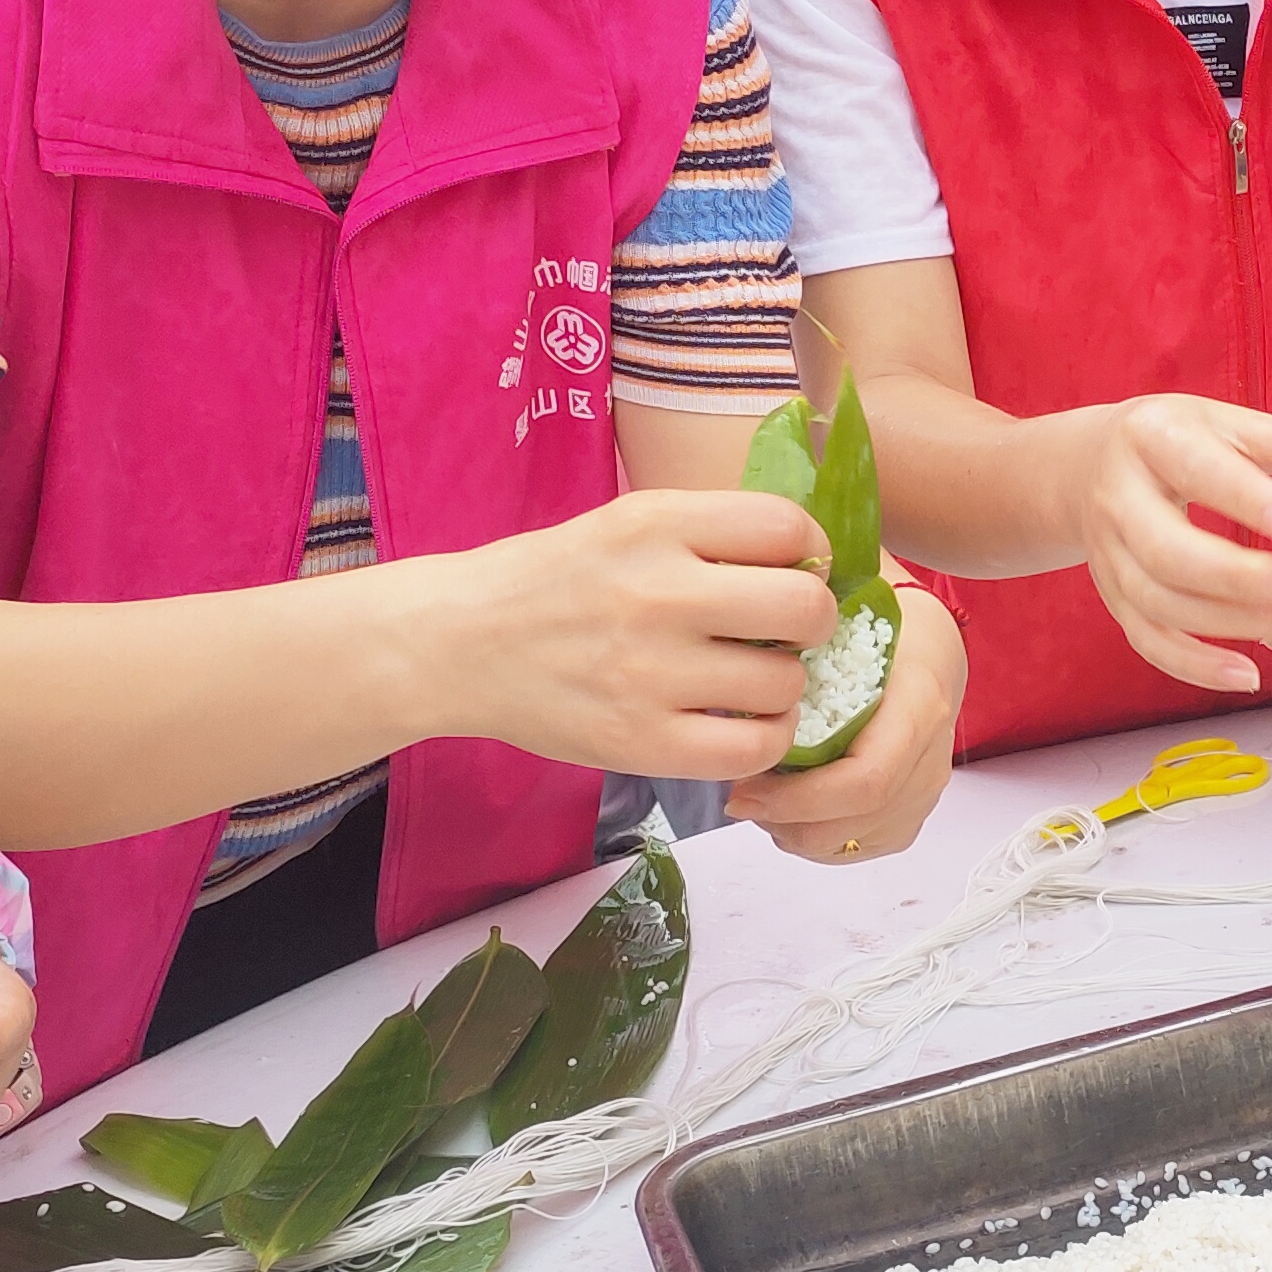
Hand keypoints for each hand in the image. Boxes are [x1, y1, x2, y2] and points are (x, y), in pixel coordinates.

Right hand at [428, 488, 835, 776]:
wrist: (459, 643)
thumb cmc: (555, 581)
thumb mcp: (627, 524)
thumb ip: (711, 532)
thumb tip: (812, 555)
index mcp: (656, 525)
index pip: (788, 527)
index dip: (809, 552)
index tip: (793, 571)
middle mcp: (657, 594)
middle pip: (804, 607)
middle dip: (812, 621)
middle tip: (786, 632)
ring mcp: (648, 674)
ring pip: (785, 684)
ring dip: (784, 685)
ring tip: (751, 681)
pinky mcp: (638, 743)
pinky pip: (752, 747)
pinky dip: (765, 739)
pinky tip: (742, 724)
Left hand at [730, 586, 965, 863]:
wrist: (927, 646)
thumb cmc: (878, 625)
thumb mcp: (837, 618)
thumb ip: (795, 644)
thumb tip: (733, 665)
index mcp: (920, 699)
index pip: (867, 779)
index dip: (798, 798)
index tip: (743, 788)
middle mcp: (932, 751)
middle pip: (857, 819)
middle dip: (786, 819)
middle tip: (740, 795)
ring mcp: (928, 786)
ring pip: (856, 841)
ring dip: (796, 831)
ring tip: (761, 796)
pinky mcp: (915, 810)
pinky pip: (862, 846)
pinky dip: (816, 838)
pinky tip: (789, 808)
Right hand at [1073, 397, 1271, 693]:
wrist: (1086, 468)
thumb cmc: (1179, 443)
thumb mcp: (1236, 427)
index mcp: (1154, 437)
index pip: (1198, 470)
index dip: (1246, 500)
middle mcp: (1121, 498)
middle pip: (1167, 552)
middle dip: (1237, 580)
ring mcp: (1110, 554)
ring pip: (1158, 603)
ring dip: (1227, 624)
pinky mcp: (1112, 597)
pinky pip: (1146, 640)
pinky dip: (1193, 665)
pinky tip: (1247, 675)